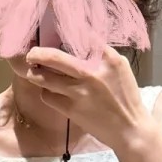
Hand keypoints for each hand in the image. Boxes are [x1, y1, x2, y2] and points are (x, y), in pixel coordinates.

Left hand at [22, 43, 150, 151]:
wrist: (129, 129)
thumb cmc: (125, 96)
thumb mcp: (120, 67)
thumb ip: (101, 53)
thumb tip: (80, 41)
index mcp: (107, 58)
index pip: (81, 37)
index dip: (63, 34)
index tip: (53, 33)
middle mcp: (91, 72)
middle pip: (54, 57)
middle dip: (38, 53)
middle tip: (31, 54)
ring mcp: (79, 91)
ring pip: (45, 78)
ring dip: (35, 74)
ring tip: (33, 72)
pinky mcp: (71, 109)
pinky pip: (48, 96)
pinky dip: (46, 92)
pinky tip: (50, 91)